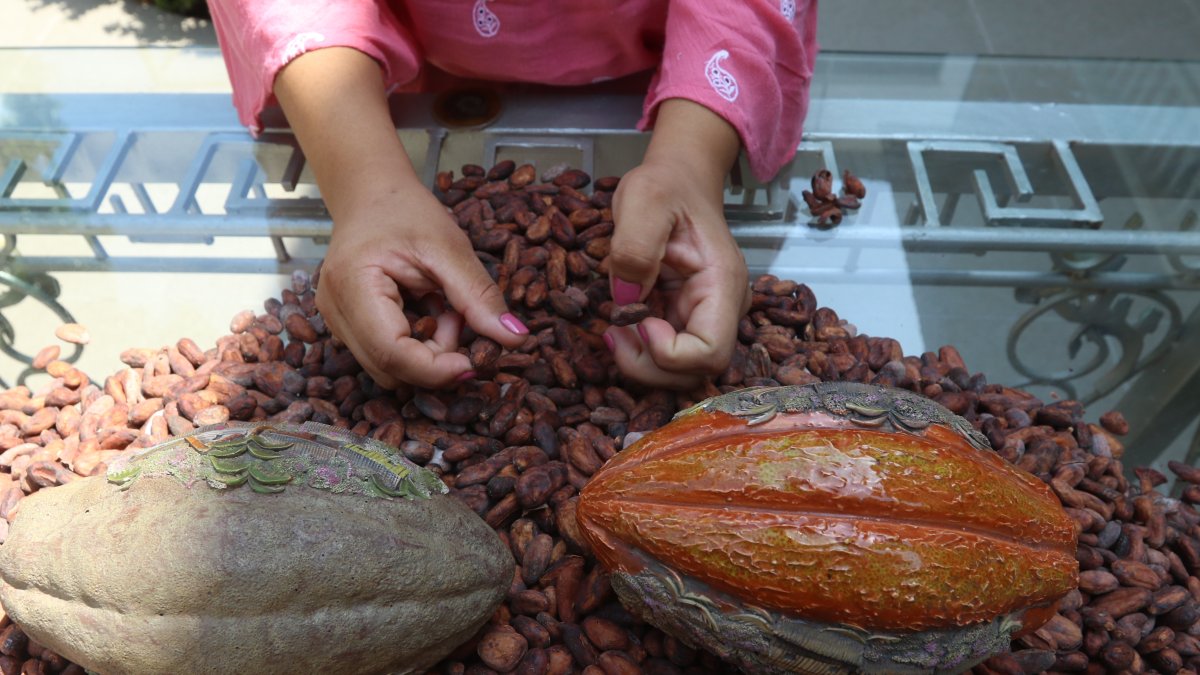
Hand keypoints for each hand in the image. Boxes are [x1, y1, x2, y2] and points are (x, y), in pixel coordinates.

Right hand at [316, 185, 528, 389]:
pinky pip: (386, 356)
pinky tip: (426, 311)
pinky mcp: (347, 327)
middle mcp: (334, 311)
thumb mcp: (450, 248)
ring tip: (441, 309)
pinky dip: (416, 345)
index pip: (391, 353)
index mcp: (352, 285)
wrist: (370, 195)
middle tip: (458, 318)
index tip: (475, 362)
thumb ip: (480, 296)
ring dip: (427, 353)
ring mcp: (336, 322)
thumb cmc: (405, 211)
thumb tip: (515, 339)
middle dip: (435, 358)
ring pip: (389, 369)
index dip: (436, 369)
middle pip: (390, 369)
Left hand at [605, 100, 750, 388]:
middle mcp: (721, 309)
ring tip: (614, 328)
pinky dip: (638, 350)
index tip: (640, 322)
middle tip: (613, 333)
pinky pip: (665, 353)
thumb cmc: (667, 185)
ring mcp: (704, 317)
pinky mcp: (684, 318)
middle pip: (695, 372)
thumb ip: (635, 246)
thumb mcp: (644, 199)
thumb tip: (626, 299)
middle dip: (648, 366)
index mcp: (722, 285)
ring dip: (640, 362)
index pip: (710, 352)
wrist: (679, 178)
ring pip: (679, 371)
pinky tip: (619, 324)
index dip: (669, 354)